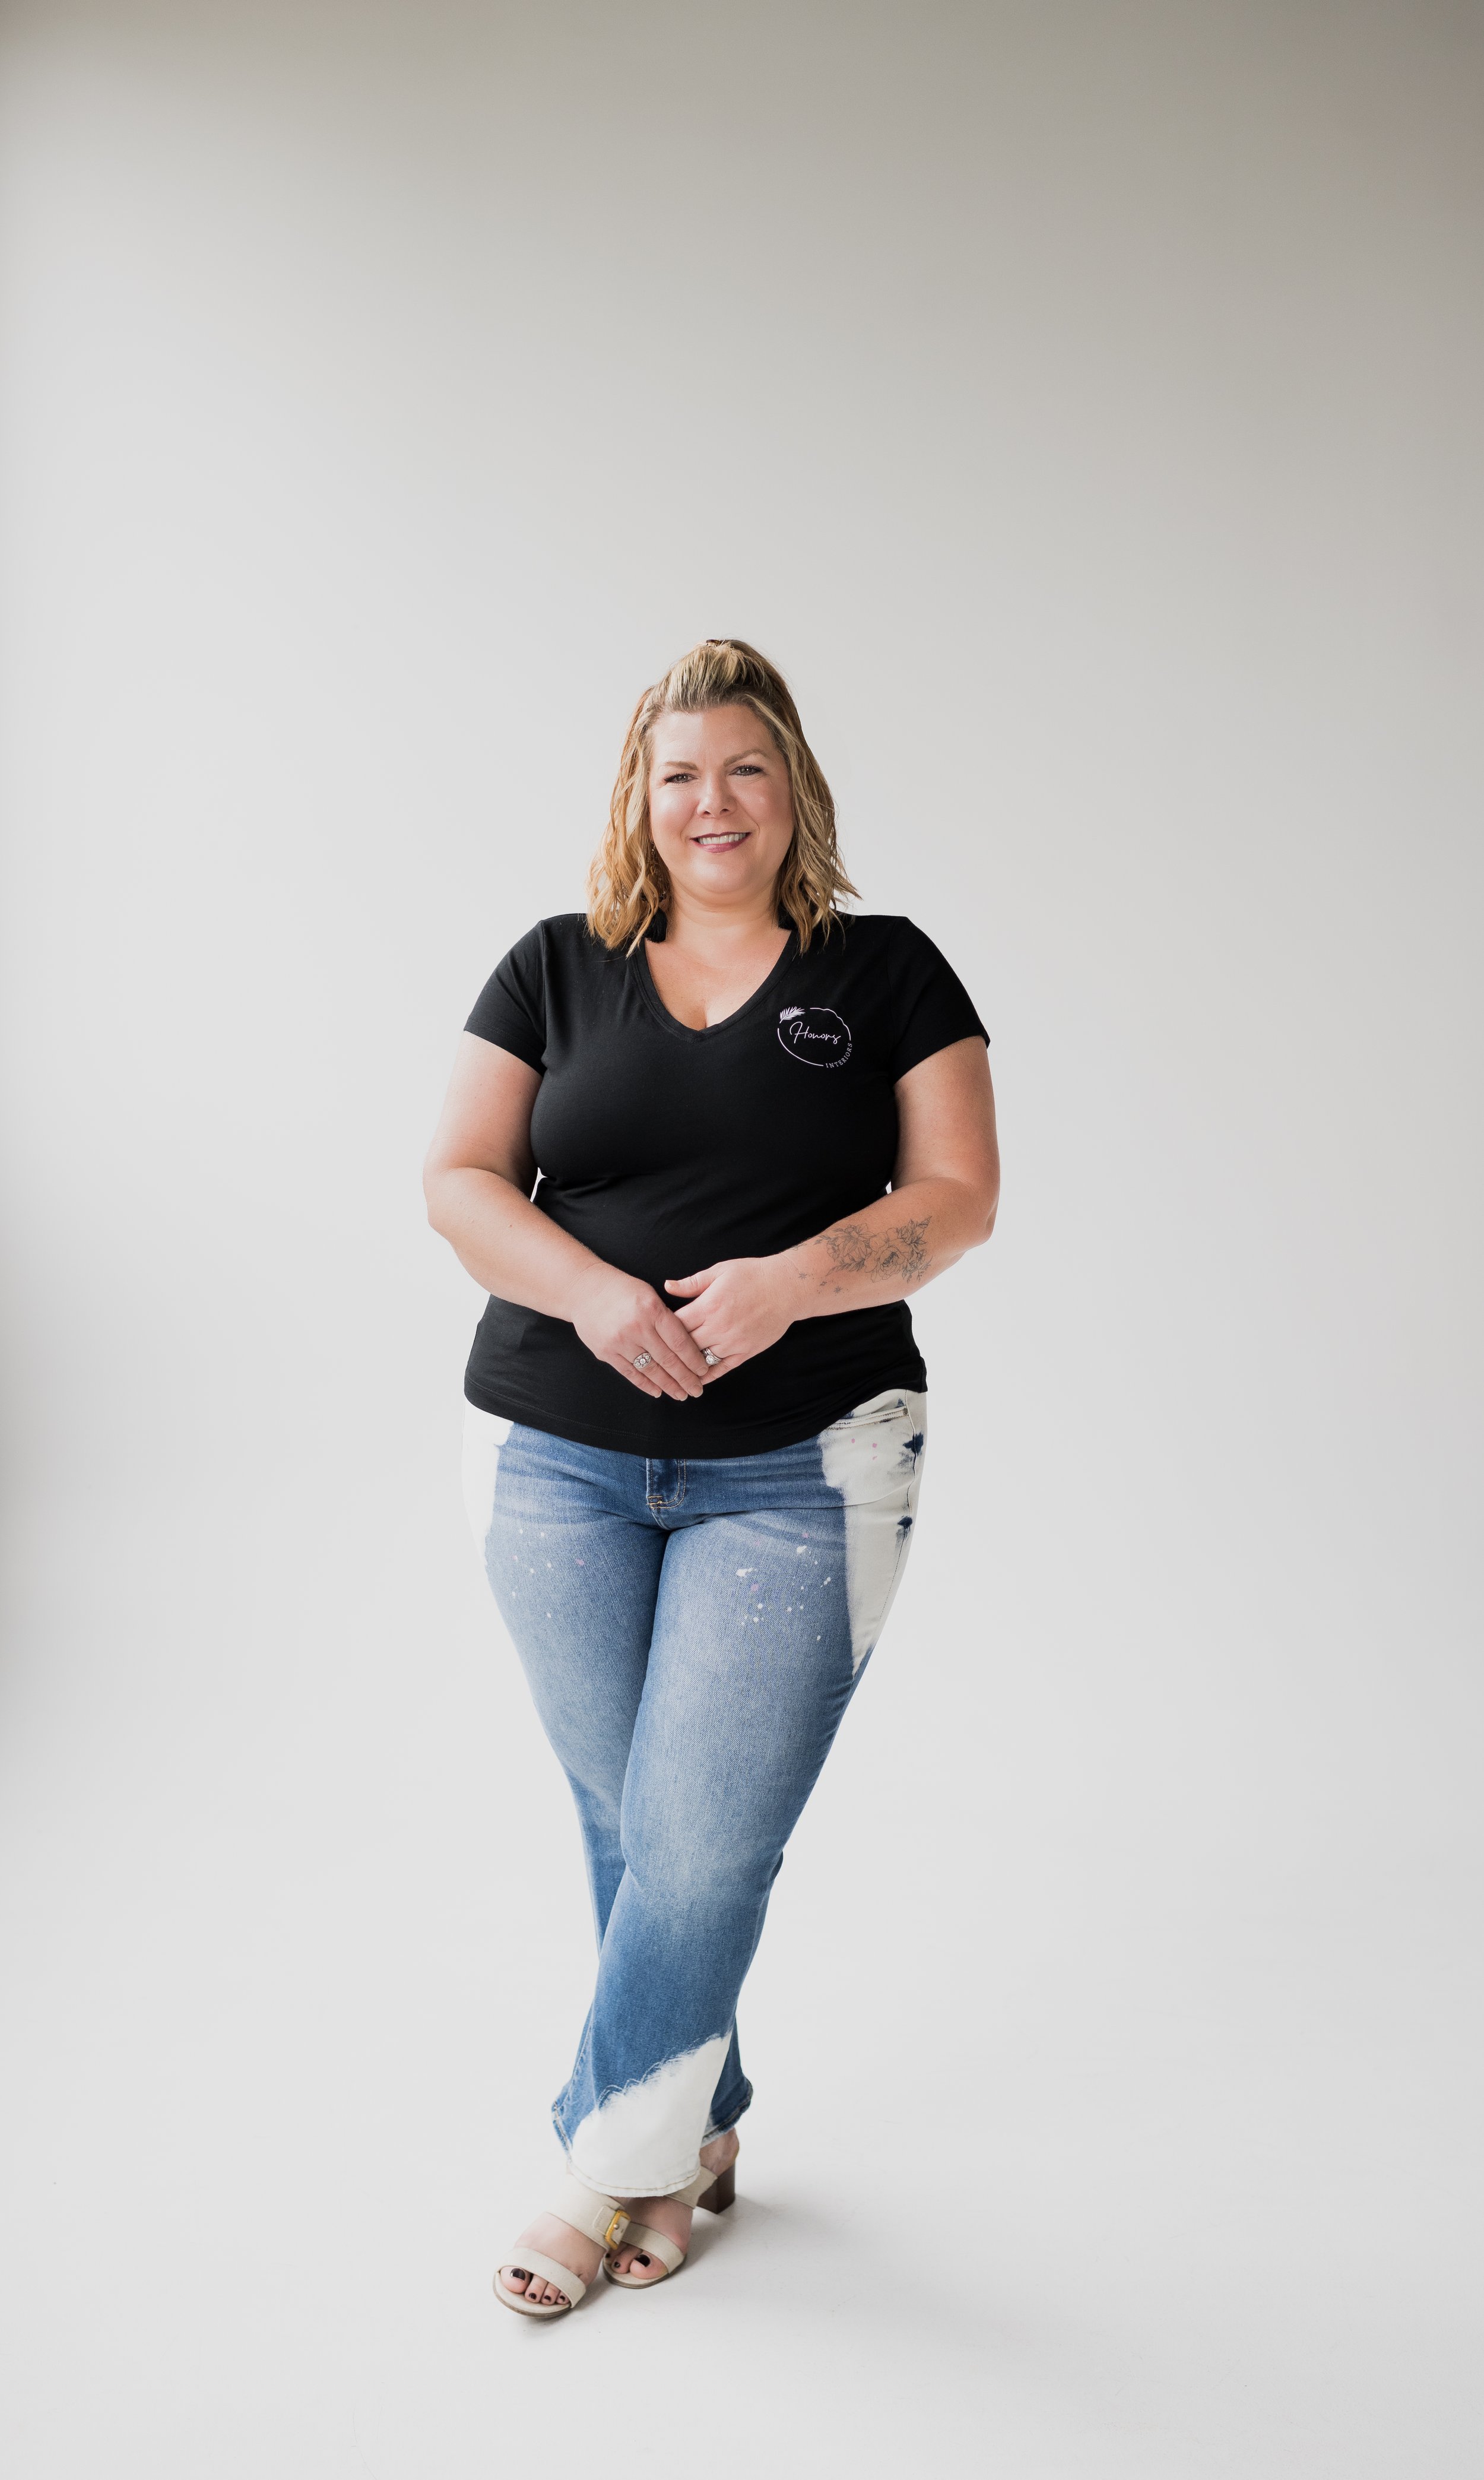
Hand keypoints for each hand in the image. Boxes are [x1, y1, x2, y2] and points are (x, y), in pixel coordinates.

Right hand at [570, 1264, 711, 1399]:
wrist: (584, 1290)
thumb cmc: (622, 1290)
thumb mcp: (649, 1294)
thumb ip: (666, 1317)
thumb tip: (686, 1344)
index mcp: (652, 1310)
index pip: (679, 1341)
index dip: (694, 1359)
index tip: (704, 1370)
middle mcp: (637, 1327)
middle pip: (667, 1359)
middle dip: (685, 1378)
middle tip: (697, 1390)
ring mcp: (620, 1341)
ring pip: (650, 1370)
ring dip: (668, 1385)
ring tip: (681, 1395)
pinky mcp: (606, 1352)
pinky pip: (630, 1373)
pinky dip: (645, 1385)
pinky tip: (658, 1392)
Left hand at [663, 1257, 793, 1374]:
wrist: (788, 1287)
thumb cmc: (753, 1275)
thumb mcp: (720, 1271)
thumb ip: (692, 1283)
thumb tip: (667, 1286)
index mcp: (709, 1306)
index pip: (675, 1324)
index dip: (663, 1327)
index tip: (656, 1329)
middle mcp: (719, 1327)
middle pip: (685, 1346)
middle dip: (671, 1349)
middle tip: (659, 1352)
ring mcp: (733, 1343)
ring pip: (701, 1360)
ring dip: (687, 1364)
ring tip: (673, 1368)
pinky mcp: (746, 1352)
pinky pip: (722, 1369)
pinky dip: (708, 1375)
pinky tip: (696, 1378)